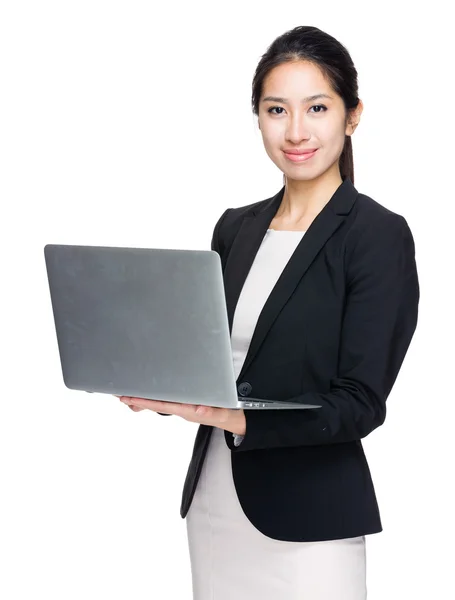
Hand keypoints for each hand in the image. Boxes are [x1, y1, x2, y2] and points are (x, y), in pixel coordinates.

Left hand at [115, 395, 245, 434]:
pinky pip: (168, 400)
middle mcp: (182, 409)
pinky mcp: (187, 404)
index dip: (144, 401)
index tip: (128, 398)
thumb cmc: (228, 414)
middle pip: (155, 404)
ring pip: (160, 402)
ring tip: (129, 393)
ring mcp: (184, 407)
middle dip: (138, 400)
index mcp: (187, 410)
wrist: (235, 420)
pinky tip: (150, 392)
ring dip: (144, 399)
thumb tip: (200, 410)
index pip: (161, 404)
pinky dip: (156, 396)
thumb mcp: (223, 412)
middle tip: (119, 394)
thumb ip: (213, 411)